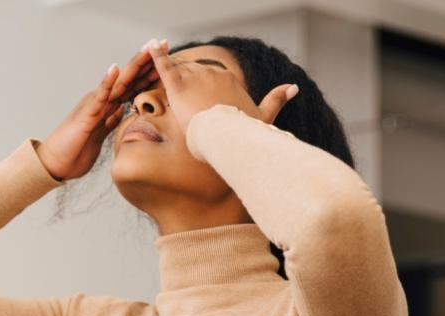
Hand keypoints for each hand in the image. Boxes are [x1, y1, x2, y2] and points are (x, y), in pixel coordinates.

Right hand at [36, 40, 168, 181]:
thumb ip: (111, 120)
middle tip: (163, 42)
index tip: (168, 59)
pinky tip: (115, 69)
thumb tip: (123, 111)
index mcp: (108, 106)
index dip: (149, 72)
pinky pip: (99, 96)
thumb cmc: (76, 149)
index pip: (133, 85)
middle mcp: (102, 100)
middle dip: (146, 61)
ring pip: (118, 82)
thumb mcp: (101, 133)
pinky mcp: (86, 114)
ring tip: (147, 49)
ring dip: (133, 65)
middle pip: (129, 77)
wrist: (57, 162)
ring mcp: (94, 105)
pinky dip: (107, 82)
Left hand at [145, 39, 298, 137]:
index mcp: (229, 80)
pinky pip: (165, 67)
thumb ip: (276, 100)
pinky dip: (157, 56)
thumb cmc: (244, 132)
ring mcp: (195, 78)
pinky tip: (150, 47)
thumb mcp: (263, 116)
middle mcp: (213, 74)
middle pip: (194, 73)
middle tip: (176, 96)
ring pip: (180, 71)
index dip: (203, 86)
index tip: (198, 98)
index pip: (211, 77)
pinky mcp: (178, 87)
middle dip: (186, 83)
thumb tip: (294, 87)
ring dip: (170, 75)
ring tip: (166, 86)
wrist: (227, 138)